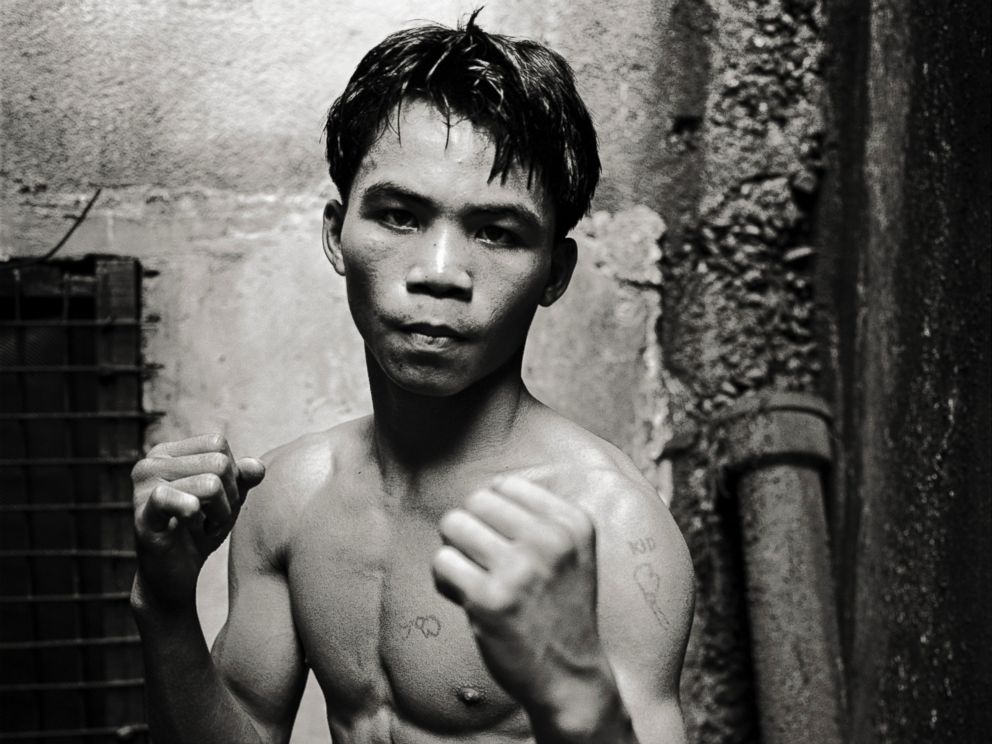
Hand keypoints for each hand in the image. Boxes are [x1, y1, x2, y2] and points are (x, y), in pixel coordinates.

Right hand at [131, 433, 264, 610]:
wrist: (174, 575)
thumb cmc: (200, 529)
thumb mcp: (228, 498)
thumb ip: (243, 477)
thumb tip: (257, 467)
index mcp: (167, 452)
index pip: (217, 443)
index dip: (231, 473)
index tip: (219, 499)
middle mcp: (150, 462)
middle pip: (219, 463)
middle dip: (228, 497)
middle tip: (211, 519)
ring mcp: (143, 488)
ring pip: (212, 484)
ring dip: (219, 514)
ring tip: (203, 527)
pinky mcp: (143, 516)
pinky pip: (184, 503)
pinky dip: (199, 519)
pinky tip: (192, 529)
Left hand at [432, 476, 618, 734]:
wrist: (570, 675)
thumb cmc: (560, 609)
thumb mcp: (572, 552)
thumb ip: (537, 516)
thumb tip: (485, 488)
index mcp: (572, 523)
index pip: (506, 485)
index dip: (494, 514)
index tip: (506, 545)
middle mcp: (550, 540)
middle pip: (475, 501)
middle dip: (471, 529)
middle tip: (484, 563)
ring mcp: (519, 569)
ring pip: (453, 525)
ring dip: (455, 552)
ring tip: (474, 577)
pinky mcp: (490, 599)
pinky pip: (441, 563)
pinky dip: (446, 580)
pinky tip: (466, 598)